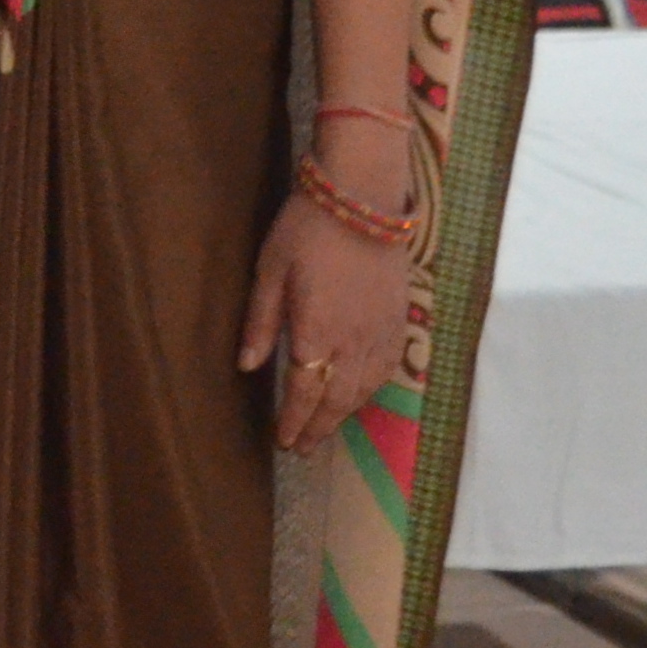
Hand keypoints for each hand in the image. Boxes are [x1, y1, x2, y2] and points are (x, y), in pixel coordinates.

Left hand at [239, 195, 415, 452]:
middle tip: (301, 448)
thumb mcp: (270, 271)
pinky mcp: (399, 320)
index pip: (305, 391)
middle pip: (337, 400)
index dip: (295, 420)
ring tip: (324, 429)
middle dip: (318, 428)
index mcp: (317, 331)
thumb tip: (247, 366)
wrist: (364, 199)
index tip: (284, 440)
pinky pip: (386, 370)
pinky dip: (370, 391)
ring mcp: (381, 333)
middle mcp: (354, 341)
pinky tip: (358, 396)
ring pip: (364, 390)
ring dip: (344, 414)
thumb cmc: (307, 230)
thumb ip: (261, 322)